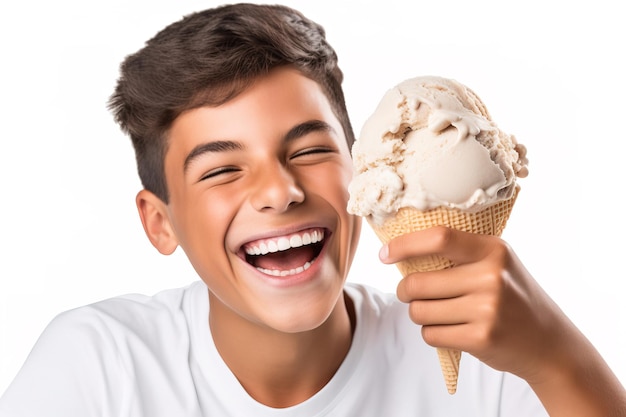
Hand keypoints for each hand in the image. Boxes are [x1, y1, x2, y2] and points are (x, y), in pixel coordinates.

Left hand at [380, 226, 625, 415]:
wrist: (549, 343)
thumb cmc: (512, 297)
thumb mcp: (498, 263)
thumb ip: (461, 253)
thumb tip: (401, 248)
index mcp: (492, 249)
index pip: (437, 238)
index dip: (404, 246)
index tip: (384, 255)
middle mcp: (490, 277)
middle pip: (418, 282)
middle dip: (405, 291)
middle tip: (411, 293)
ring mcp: (487, 309)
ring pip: (419, 311)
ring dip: (419, 314)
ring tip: (439, 312)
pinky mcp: (481, 338)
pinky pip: (430, 334)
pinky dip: (432, 333)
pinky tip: (451, 330)